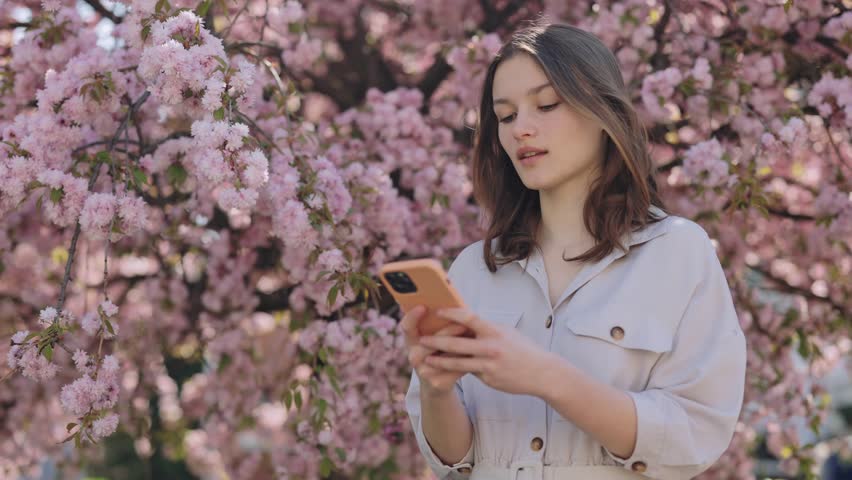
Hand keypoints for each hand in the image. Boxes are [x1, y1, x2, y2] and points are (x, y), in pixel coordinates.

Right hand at [400, 305, 471, 394]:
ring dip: (461, 346)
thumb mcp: (434, 339)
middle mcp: (413, 356)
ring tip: (474, 337)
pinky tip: (477, 354)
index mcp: (411, 341)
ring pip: (445, 355)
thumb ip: (438, 325)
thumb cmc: (439, 353)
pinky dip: (467, 360)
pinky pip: (455, 368)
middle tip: (463, 324)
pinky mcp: (437, 382)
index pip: (406, 326)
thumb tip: (456, 305)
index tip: (423, 306)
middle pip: (430, 341)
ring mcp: (424, 371)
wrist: (437, 384)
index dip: (412, 317)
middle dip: (448, 331)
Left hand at [418, 307, 554, 396]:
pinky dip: (456, 371)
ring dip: (440, 360)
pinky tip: (444, 370)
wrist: (542, 373)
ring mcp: (489, 364)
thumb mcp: (506, 332)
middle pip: (457, 343)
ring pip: (458, 362)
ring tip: (426, 359)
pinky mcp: (488, 378)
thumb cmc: (523, 349)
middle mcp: (490, 347)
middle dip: (436, 341)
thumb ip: (486, 328)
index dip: (451, 313)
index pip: (468, 318)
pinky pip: (469, 373)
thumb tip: (466, 320)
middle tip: (422, 339)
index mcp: (494, 331)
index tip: (437, 311)